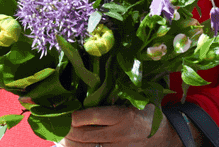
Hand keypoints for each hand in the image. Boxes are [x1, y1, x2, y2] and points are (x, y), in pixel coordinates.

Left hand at [60, 104, 182, 146]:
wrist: (166, 137)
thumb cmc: (146, 112)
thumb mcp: (134, 99)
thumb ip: (114, 93)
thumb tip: (86, 78)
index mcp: (123, 116)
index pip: (92, 117)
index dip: (72, 115)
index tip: (60, 109)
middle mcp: (120, 135)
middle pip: (84, 134)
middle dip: (65, 128)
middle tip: (52, 120)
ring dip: (68, 140)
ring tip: (57, 131)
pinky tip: (69, 142)